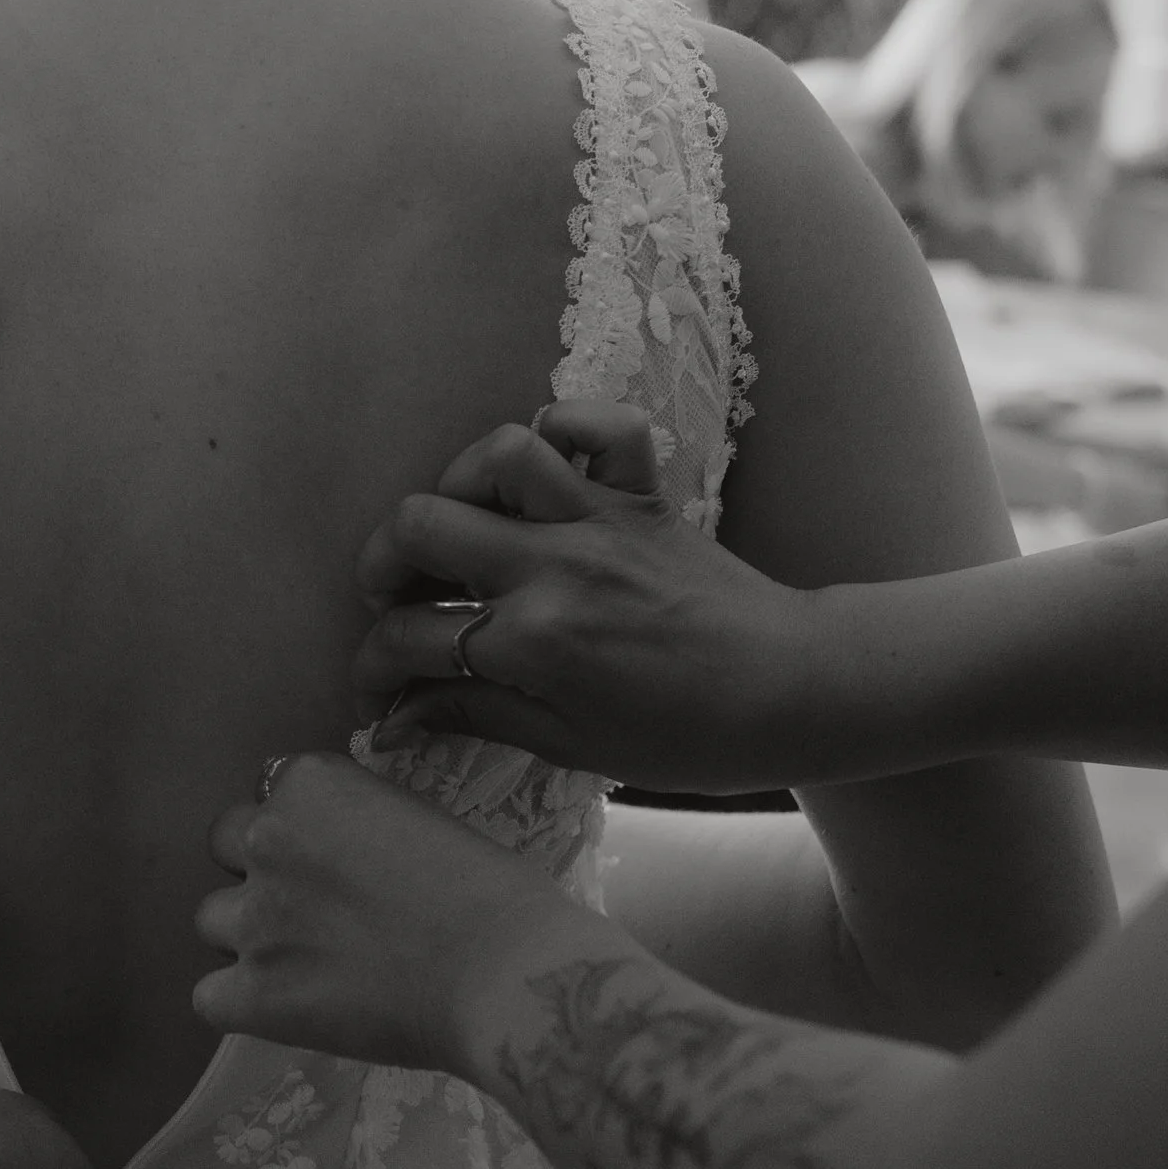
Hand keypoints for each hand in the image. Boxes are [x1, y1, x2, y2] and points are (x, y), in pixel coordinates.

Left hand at [193, 752, 568, 1068]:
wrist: (502, 974)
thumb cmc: (491, 895)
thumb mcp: (417, 819)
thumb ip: (357, 825)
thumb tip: (338, 854)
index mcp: (311, 783)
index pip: (272, 793)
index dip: (304, 830)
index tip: (339, 860)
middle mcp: (268, 839)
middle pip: (226, 846)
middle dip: (263, 871)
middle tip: (317, 908)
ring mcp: (254, 918)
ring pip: (212, 919)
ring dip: (249, 937)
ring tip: (308, 963)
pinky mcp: (253, 993)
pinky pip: (207, 996)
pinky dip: (241, 1004)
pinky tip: (288, 1008)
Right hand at [354, 407, 832, 794]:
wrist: (795, 693)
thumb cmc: (690, 737)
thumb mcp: (572, 744)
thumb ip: (477, 715)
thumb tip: (399, 719)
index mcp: (534, 640)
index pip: (412, 639)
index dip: (372, 670)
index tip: (373, 691)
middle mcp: (556, 565)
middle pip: (424, 526)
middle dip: (383, 564)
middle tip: (395, 598)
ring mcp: (602, 521)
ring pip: (501, 454)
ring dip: (460, 483)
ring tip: (461, 525)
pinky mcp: (644, 496)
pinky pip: (602, 425)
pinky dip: (568, 424)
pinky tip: (549, 465)